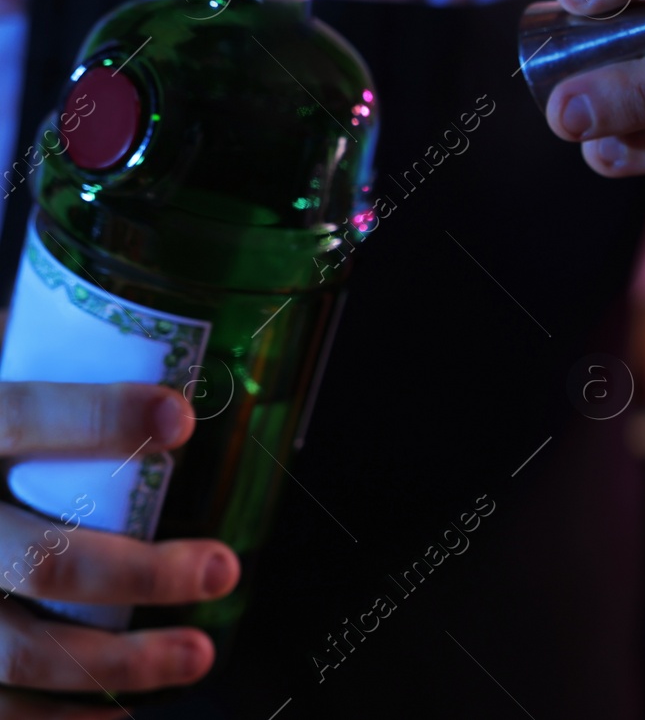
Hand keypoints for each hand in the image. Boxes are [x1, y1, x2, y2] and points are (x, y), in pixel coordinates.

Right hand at [0, 383, 238, 694]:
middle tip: (221, 569)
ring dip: (119, 662)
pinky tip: (127, 711)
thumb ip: (51, 367)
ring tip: (197, 654)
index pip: (22, 418)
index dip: (100, 418)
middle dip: (139, 574)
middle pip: (39, 559)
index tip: (182, 419)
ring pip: (20, 649)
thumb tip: (173, 361)